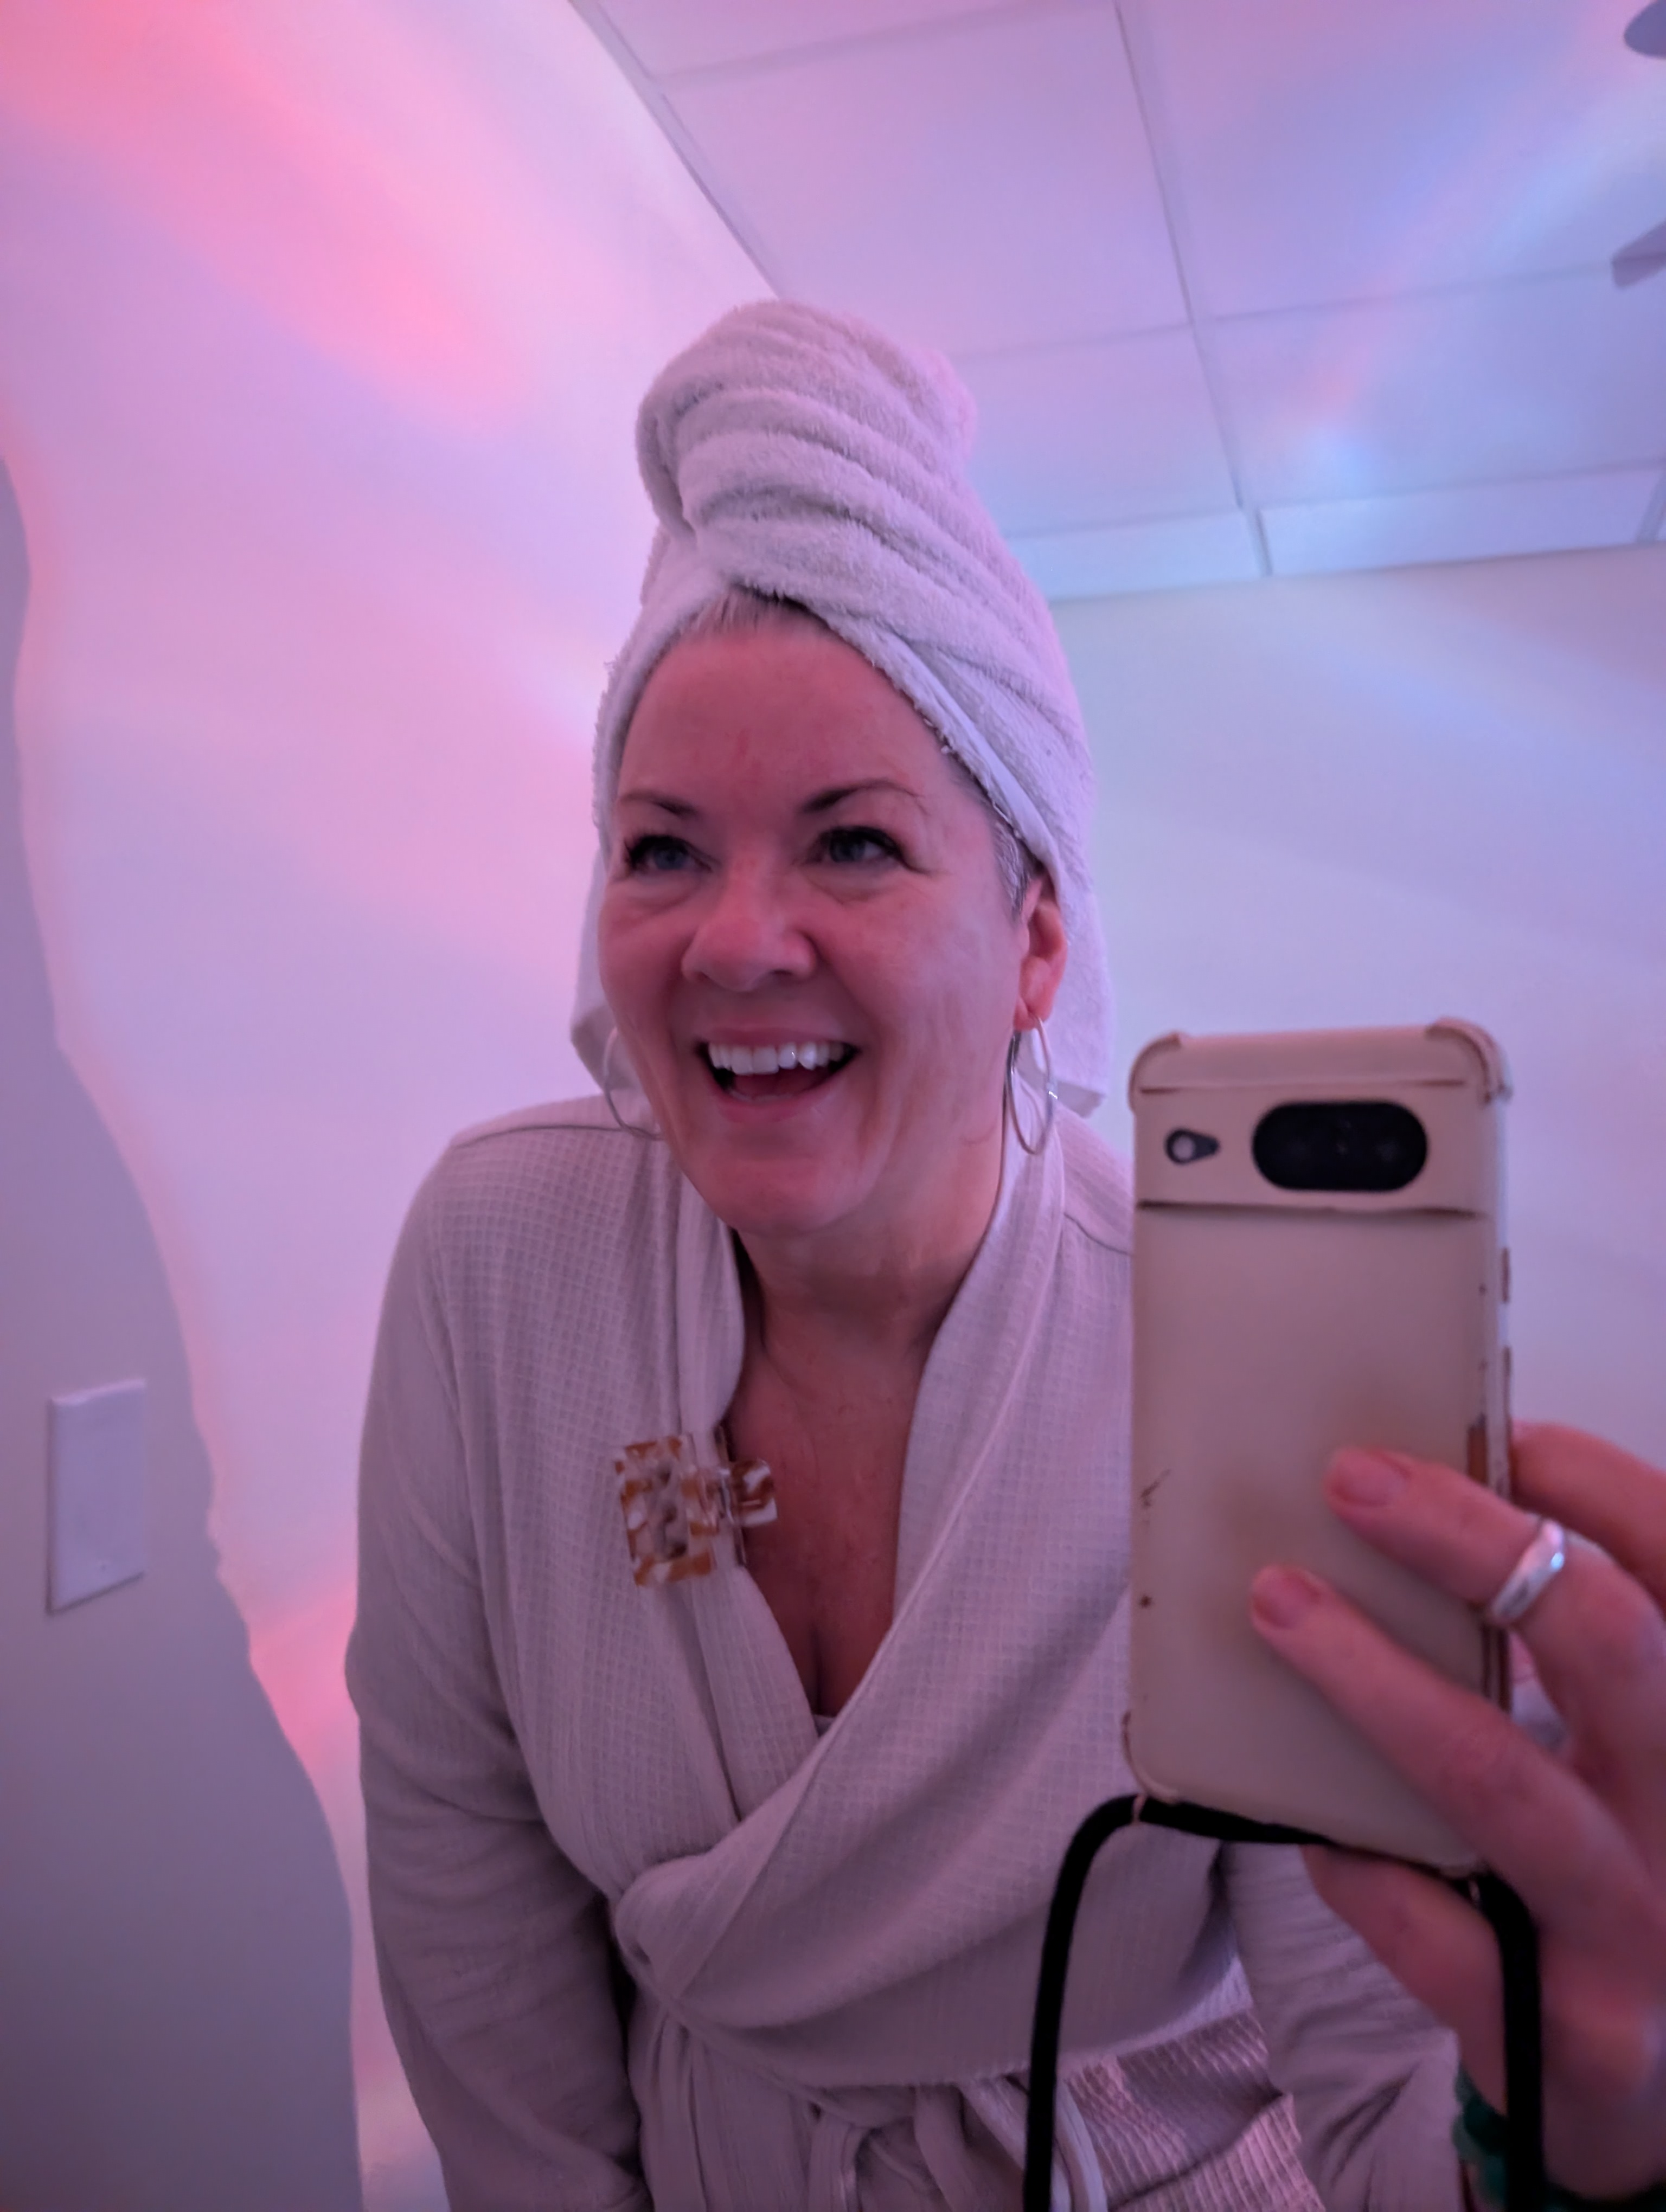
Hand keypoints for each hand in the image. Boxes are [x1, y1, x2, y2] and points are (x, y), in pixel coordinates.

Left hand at [1249, 1424, 1665, 2199]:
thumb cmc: (1637, 1885)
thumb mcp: (1642, 1760)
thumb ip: (1584, 1664)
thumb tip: (1445, 1515)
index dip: (1596, 1489)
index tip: (1501, 1440)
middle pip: (1606, 1642)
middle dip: (1473, 1544)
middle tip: (1353, 1480)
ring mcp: (1641, 1933)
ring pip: (1501, 1779)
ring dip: (1375, 1679)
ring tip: (1277, 1604)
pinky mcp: (1569, 2032)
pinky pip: (1440, 1930)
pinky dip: (1361, 1866)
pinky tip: (1311, 1827)